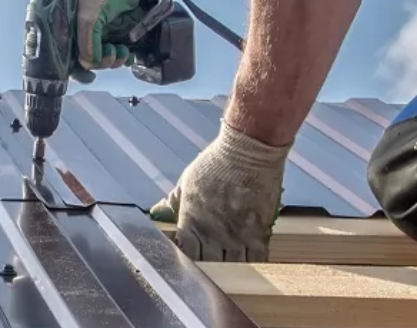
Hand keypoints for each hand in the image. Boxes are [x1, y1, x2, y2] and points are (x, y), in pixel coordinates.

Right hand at [75, 0, 151, 74]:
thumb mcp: (87, 18)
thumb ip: (86, 44)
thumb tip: (89, 64)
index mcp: (72, 28)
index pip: (72, 56)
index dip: (81, 68)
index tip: (91, 73)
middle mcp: (85, 32)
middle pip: (92, 60)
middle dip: (102, 62)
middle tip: (111, 55)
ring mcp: (103, 32)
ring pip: (107, 58)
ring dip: (115, 61)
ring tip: (122, 52)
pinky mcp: (119, 30)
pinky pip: (120, 51)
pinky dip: (125, 56)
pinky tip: (129, 54)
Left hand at [149, 123, 291, 260]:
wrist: (248, 150)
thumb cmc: (217, 162)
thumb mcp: (188, 180)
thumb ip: (173, 201)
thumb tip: (156, 211)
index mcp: (192, 222)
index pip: (185, 256)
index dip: (188, 262)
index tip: (192, 260)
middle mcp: (214, 233)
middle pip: (210, 267)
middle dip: (210, 267)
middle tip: (214, 263)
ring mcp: (238, 235)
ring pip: (234, 267)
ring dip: (233, 267)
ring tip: (233, 260)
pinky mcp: (260, 231)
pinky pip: (258, 258)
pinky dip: (254, 261)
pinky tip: (251, 257)